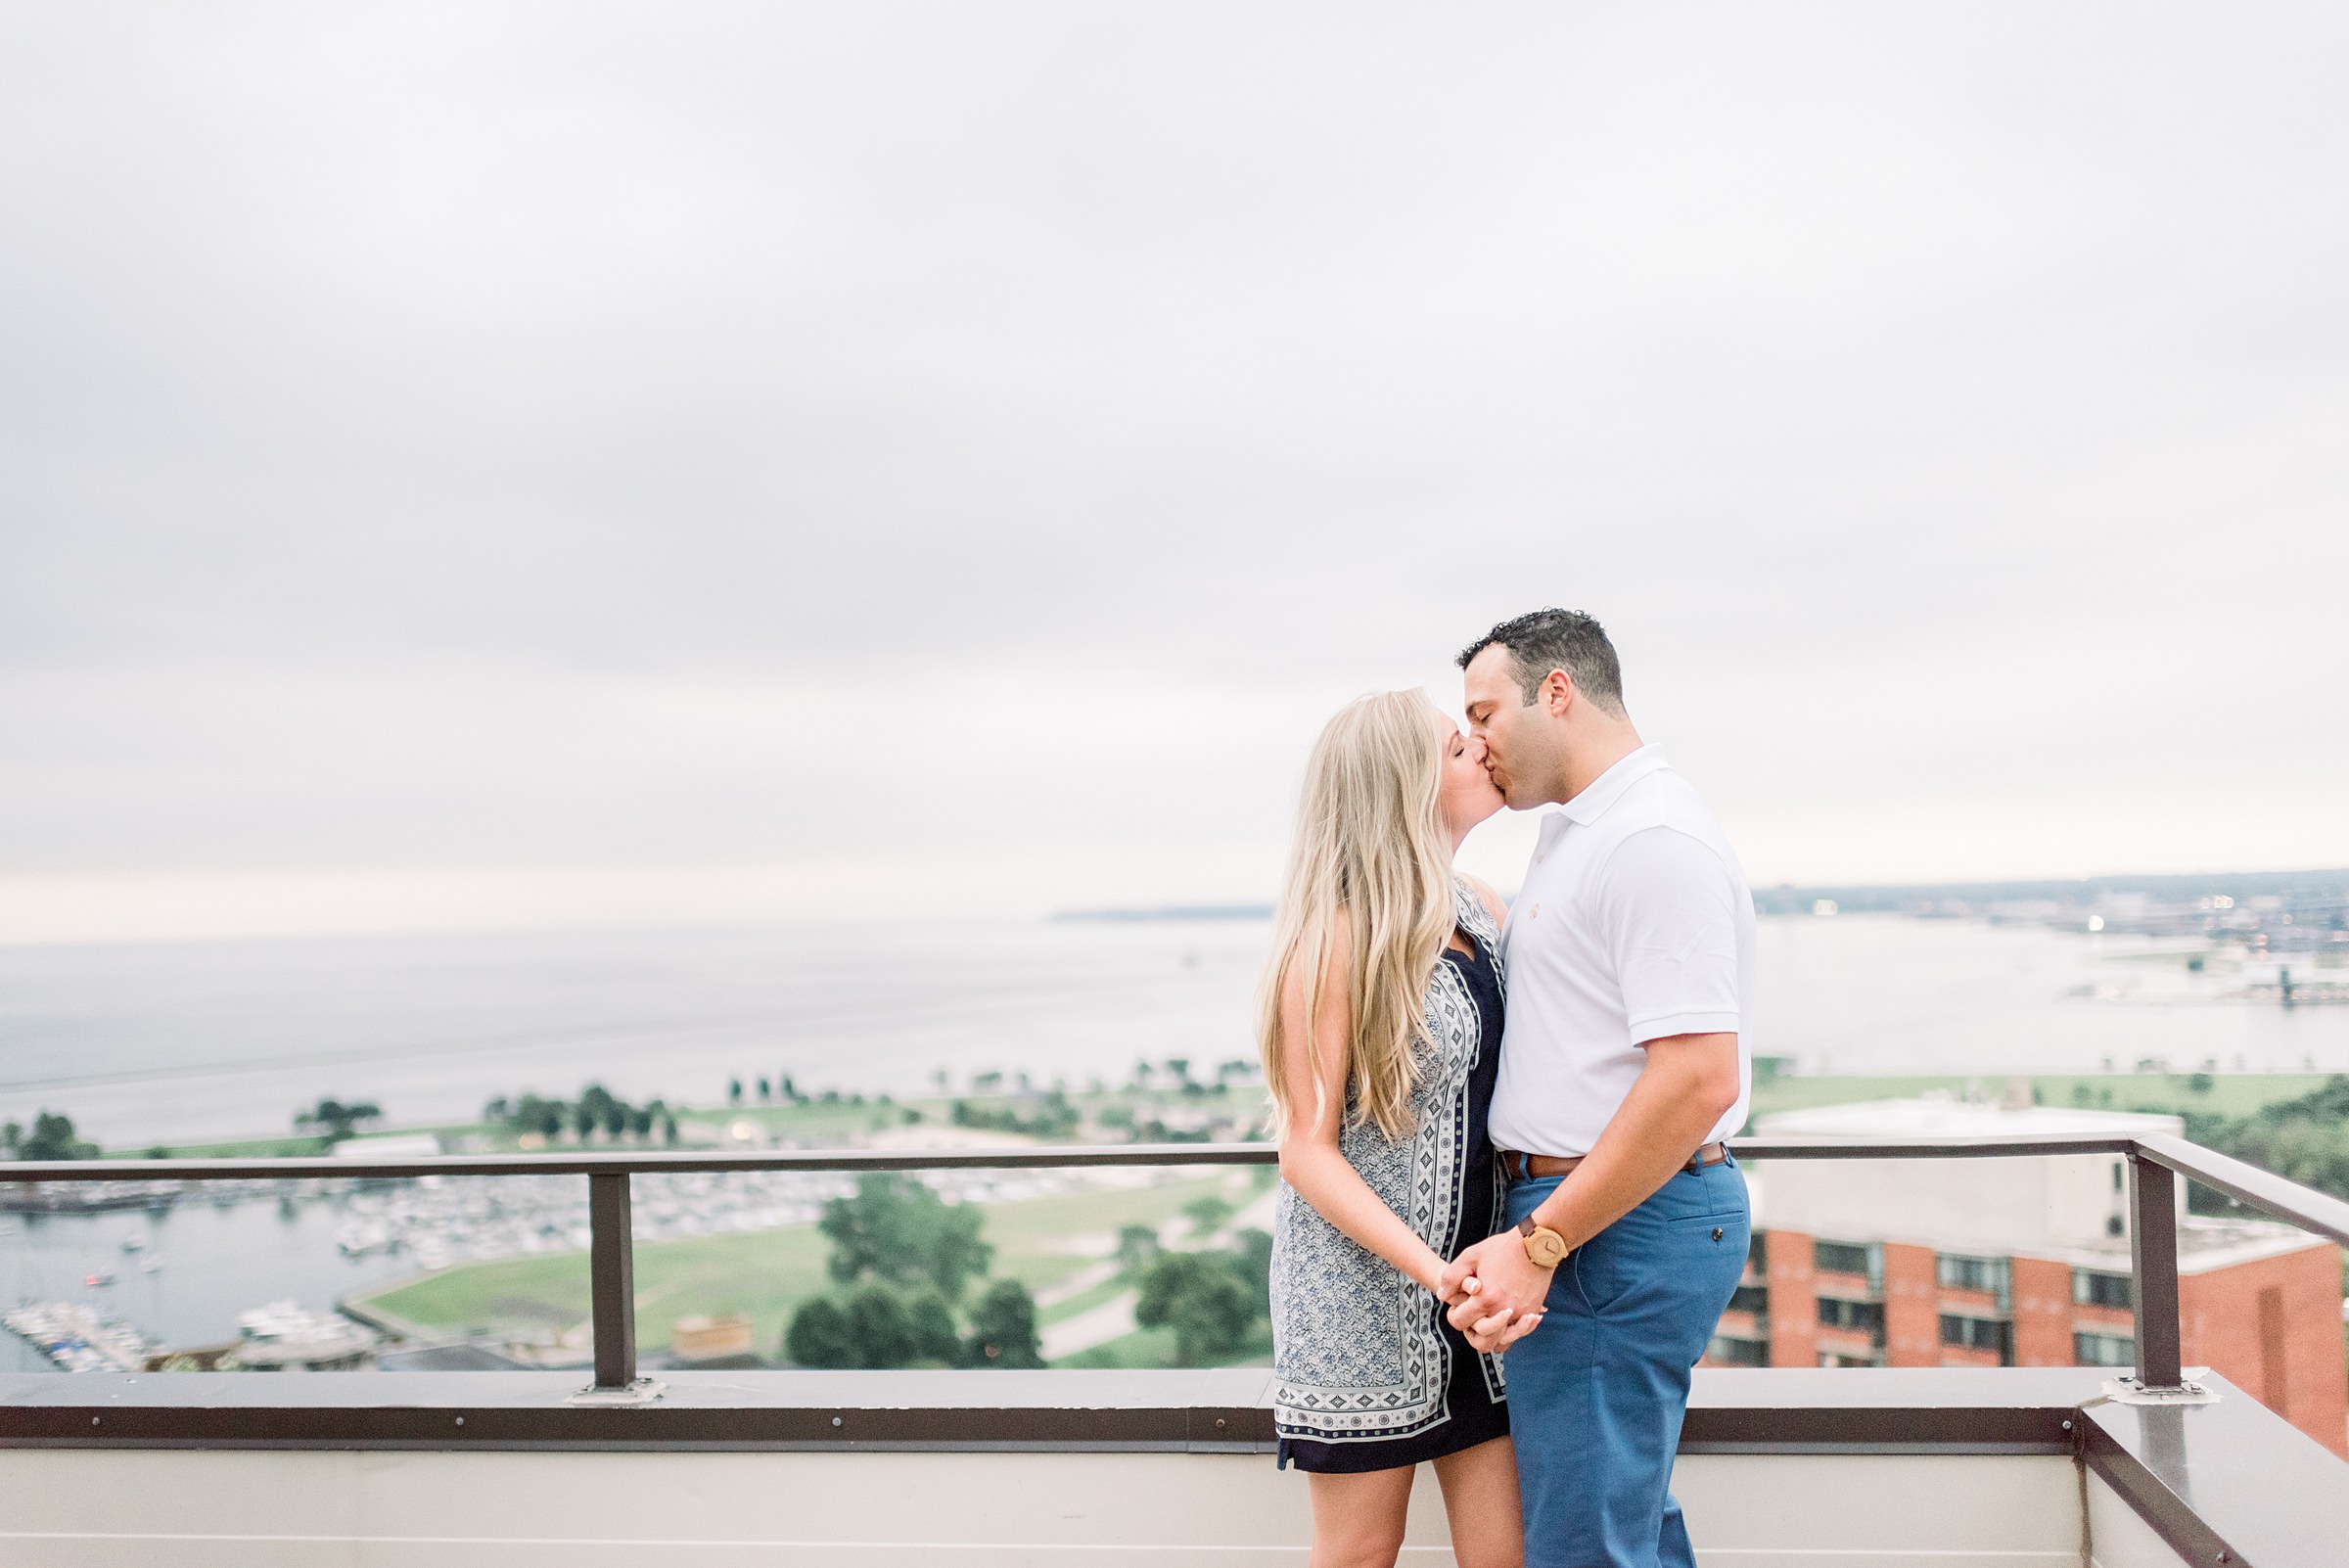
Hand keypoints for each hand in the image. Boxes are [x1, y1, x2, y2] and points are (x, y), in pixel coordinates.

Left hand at [1440, 1232, 1555, 1349]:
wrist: (1537, 1244)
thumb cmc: (1503, 1248)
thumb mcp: (1471, 1256)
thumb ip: (1452, 1277)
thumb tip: (1441, 1296)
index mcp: (1484, 1299)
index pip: (1460, 1322)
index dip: (1454, 1315)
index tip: (1459, 1307)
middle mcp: (1502, 1312)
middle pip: (1482, 1341)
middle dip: (1472, 1332)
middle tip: (1473, 1317)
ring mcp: (1520, 1314)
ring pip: (1502, 1343)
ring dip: (1493, 1336)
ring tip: (1489, 1322)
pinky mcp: (1532, 1311)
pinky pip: (1520, 1333)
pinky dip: (1512, 1331)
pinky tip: (1507, 1318)